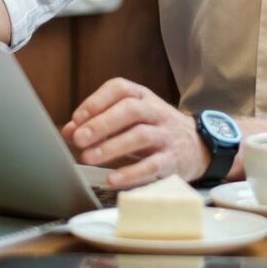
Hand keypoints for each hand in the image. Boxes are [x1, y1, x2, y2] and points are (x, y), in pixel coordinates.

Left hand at [61, 77, 210, 187]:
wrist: (198, 146)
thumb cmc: (154, 130)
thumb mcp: (130, 120)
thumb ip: (99, 122)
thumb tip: (68, 131)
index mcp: (143, 97)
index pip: (120, 89)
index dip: (97, 101)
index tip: (77, 118)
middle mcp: (156, 112)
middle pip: (131, 110)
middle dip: (102, 123)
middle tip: (79, 139)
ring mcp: (166, 135)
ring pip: (141, 135)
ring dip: (112, 146)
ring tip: (89, 158)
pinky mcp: (173, 159)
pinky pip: (153, 165)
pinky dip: (131, 173)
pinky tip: (112, 178)